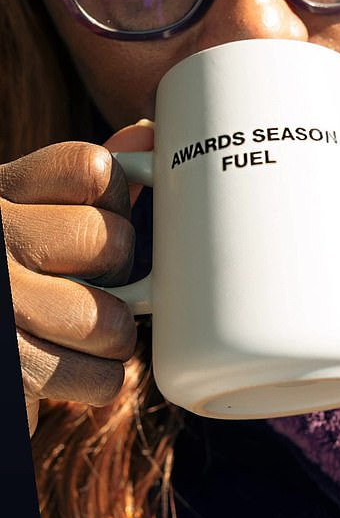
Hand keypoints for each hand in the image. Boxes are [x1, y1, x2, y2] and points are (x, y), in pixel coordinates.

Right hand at [0, 121, 153, 435]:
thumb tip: (146, 135)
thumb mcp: (30, 222)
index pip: (92, 167)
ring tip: (78, 334)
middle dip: (119, 275)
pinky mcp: (13, 368)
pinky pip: (102, 377)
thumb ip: (82, 189)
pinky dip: (97, 381)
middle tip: (89, 287)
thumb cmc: (13, 286)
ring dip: (110, 338)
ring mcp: (2, 304)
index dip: (115, 199)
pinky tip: (67, 368)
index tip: (99, 220)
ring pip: (112, 318)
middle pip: (111, 241)